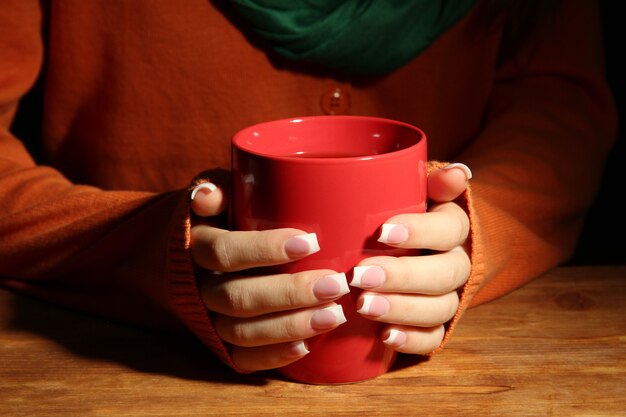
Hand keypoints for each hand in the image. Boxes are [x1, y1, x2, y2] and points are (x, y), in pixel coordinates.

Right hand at [189, 179, 347, 371]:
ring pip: (240, 332)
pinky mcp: (219, 343)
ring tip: (333, 315)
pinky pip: (240, 359)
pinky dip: (272, 356)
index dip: (264, 249)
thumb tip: (209, 194)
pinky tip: (307, 347)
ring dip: (289, 326)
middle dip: (289, 293)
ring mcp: (207, 318)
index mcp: (195, 245)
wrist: (191, 256)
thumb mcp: (216, 192)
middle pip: (237, 297)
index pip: (224, 251)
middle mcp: (198, 286)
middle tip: (335, 285)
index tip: (310, 242)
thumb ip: (218, 188)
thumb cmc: (220, 217)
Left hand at [350, 163, 471, 354]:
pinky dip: (412, 340)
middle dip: (402, 276)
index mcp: (453, 227)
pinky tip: (385, 338)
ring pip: (439, 308)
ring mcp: (449, 297)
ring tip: (364, 306)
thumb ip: (429, 181)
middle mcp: (457, 263)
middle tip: (360, 275)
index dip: (420, 232)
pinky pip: (434, 338)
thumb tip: (458, 173)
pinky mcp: (436, 324)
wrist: (420, 248)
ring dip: (402, 309)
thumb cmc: (405, 214)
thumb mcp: (416, 192)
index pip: (449, 229)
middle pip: (444, 273)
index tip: (382, 232)